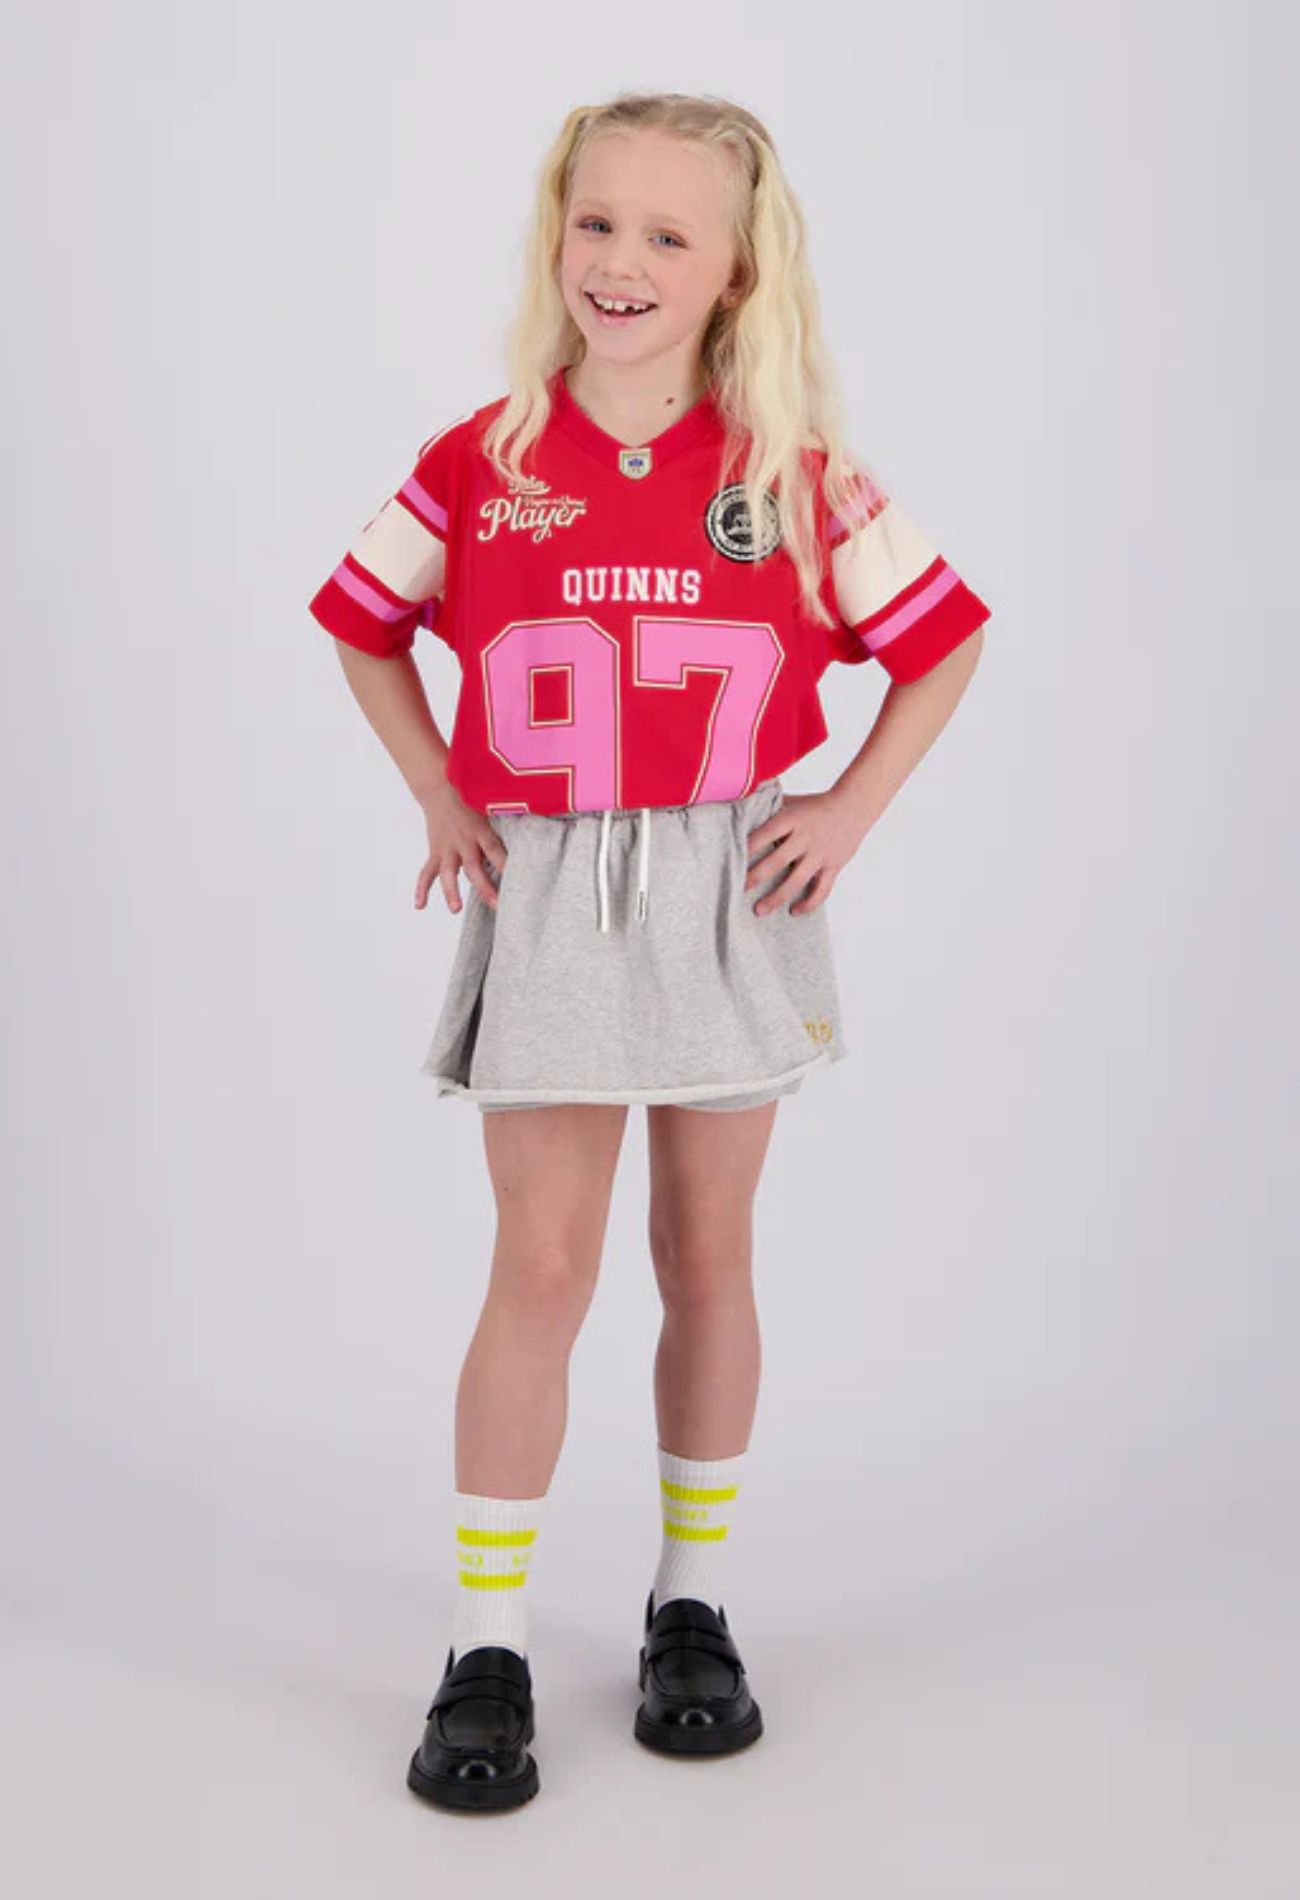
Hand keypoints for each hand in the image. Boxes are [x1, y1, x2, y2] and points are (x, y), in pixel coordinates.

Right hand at [414, 777, 507, 913]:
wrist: (438, 788)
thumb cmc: (470, 800)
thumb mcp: (490, 807)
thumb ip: (506, 822)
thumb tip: (536, 830)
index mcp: (481, 831)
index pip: (496, 851)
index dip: (506, 865)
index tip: (520, 881)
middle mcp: (464, 841)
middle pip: (474, 868)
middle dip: (485, 887)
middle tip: (497, 905)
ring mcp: (448, 848)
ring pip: (448, 873)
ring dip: (451, 891)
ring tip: (456, 909)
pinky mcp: (435, 852)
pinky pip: (427, 872)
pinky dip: (421, 889)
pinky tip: (420, 906)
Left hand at [744, 789, 866, 916]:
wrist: (854, 806)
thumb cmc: (816, 804)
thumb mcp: (792, 801)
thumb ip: (769, 806)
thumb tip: (741, 806)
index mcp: (792, 820)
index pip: (764, 835)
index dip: (747, 848)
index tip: (729, 860)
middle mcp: (805, 838)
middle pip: (776, 862)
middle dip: (754, 877)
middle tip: (737, 890)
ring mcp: (820, 854)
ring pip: (796, 882)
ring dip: (776, 898)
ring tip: (758, 910)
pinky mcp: (833, 866)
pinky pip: (821, 891)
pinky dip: (808, 904)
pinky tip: (794, 911)